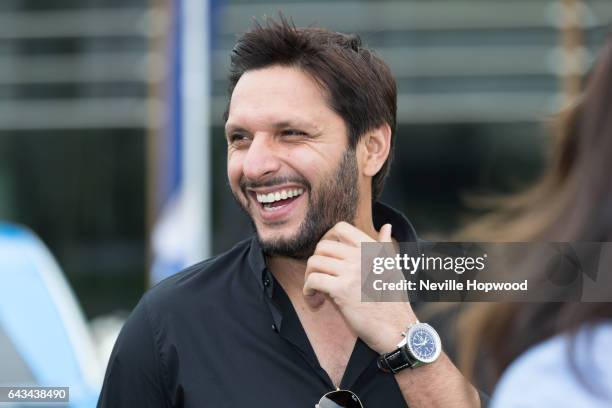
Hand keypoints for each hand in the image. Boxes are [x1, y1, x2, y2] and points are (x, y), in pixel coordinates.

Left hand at [303, 222, 417, 353]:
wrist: (397, 328)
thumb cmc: (394, 300)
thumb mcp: (393, 268)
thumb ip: (385, 246)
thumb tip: (387, 227)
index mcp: (372, 249)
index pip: (341, 227)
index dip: (328, 238)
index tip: (327, 255)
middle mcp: (361, 256)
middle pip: (323, 246)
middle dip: (316, 262)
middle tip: (319, 277)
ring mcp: (351, 272)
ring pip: (314, 262)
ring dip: (309, 277)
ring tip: (315, 290)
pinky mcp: (341, 290)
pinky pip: (313, 281)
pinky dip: (308, 291)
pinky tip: (315, 301)